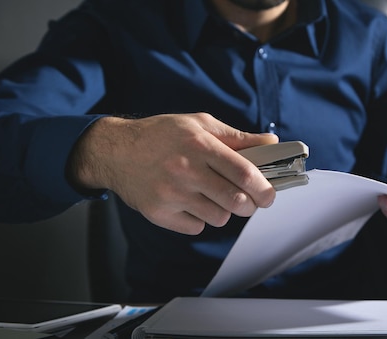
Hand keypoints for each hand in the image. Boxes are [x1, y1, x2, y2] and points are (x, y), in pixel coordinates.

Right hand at [70, 113, 278, 234]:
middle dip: (250, 205)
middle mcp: (185, 171)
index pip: (244, 173)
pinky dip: (199, 219)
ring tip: (212, 196)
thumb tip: (272, 144)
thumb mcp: (199, 125)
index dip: (264, 188)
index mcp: (199, 145)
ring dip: (223, 211)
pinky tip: (189, 202)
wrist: (115, 151)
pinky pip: (196, 227)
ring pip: (218, 218)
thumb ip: (237, 137)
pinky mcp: (159, 213)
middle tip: (249, 201)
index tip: (270, 194)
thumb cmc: (162, 135)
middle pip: (235, 202)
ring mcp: (171, 194)